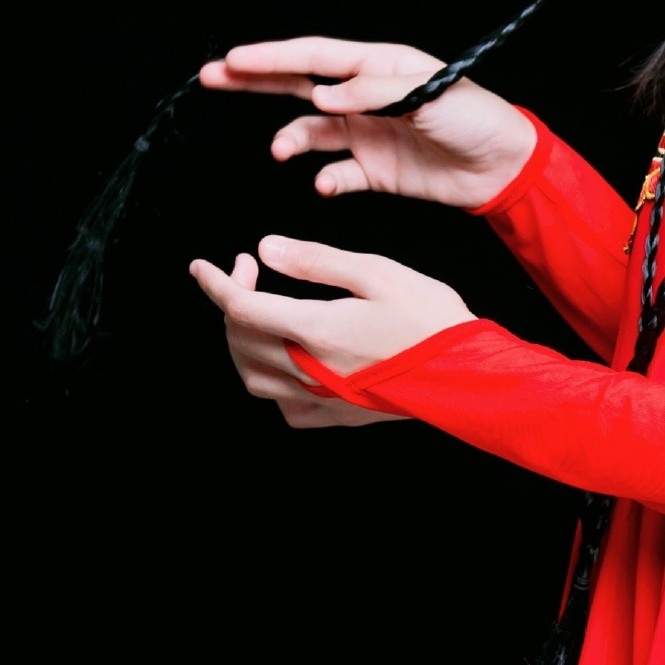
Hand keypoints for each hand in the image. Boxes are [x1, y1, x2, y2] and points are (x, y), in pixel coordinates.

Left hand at [190, 238, 473, 425]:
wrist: (463, 372)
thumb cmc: (428, 317)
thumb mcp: (376, 271)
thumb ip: (315, 260)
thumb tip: (265, 249)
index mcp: (314, 330)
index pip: (241, 308)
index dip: (216, 284)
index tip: (201, 266)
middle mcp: (306, 371)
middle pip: (240, 340)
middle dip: (233, 299)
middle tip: (251, 266)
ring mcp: (319, 399)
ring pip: (252, 376)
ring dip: (242, 340)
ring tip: (260, 308)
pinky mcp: (334, 416)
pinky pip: (282, 405)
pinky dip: (269, 379)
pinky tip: (286, 357)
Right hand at [201, 37, 536, 209]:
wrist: (502, 165)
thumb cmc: (474, 116)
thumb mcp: (429, 92)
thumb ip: (373, 93)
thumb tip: (322, 95)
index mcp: (379, 66)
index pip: (316, 56)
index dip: (274, 57)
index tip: (234, 59)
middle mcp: (366, 97)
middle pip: (299, 85)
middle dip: (256, 82)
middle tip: (213, 78)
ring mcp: (367, 134)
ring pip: (310, 134)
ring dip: (290, 141)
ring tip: (280, 151)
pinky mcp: (374, 170)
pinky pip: (336, 174)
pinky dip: (324, 180)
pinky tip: (325, 184)